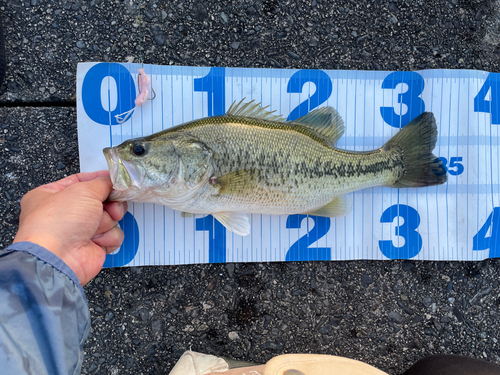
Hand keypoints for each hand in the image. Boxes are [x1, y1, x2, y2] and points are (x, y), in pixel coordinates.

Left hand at [13, 171, 126, 285]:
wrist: (58, 258)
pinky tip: (96, 240)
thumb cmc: (59, 222)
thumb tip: (113, 181)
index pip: (82, 181)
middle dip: (109, 204)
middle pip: (101, 200)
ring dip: (107, 221)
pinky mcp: (93, 246)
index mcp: (53, 195)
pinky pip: (113, 235)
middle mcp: (66, 213)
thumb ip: (102, 182)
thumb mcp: (83, 190)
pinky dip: (108, 237)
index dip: (101, 180)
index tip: (115, 180)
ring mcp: (79, 230)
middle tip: (110, 206)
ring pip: (110, 218)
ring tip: (95, 226)